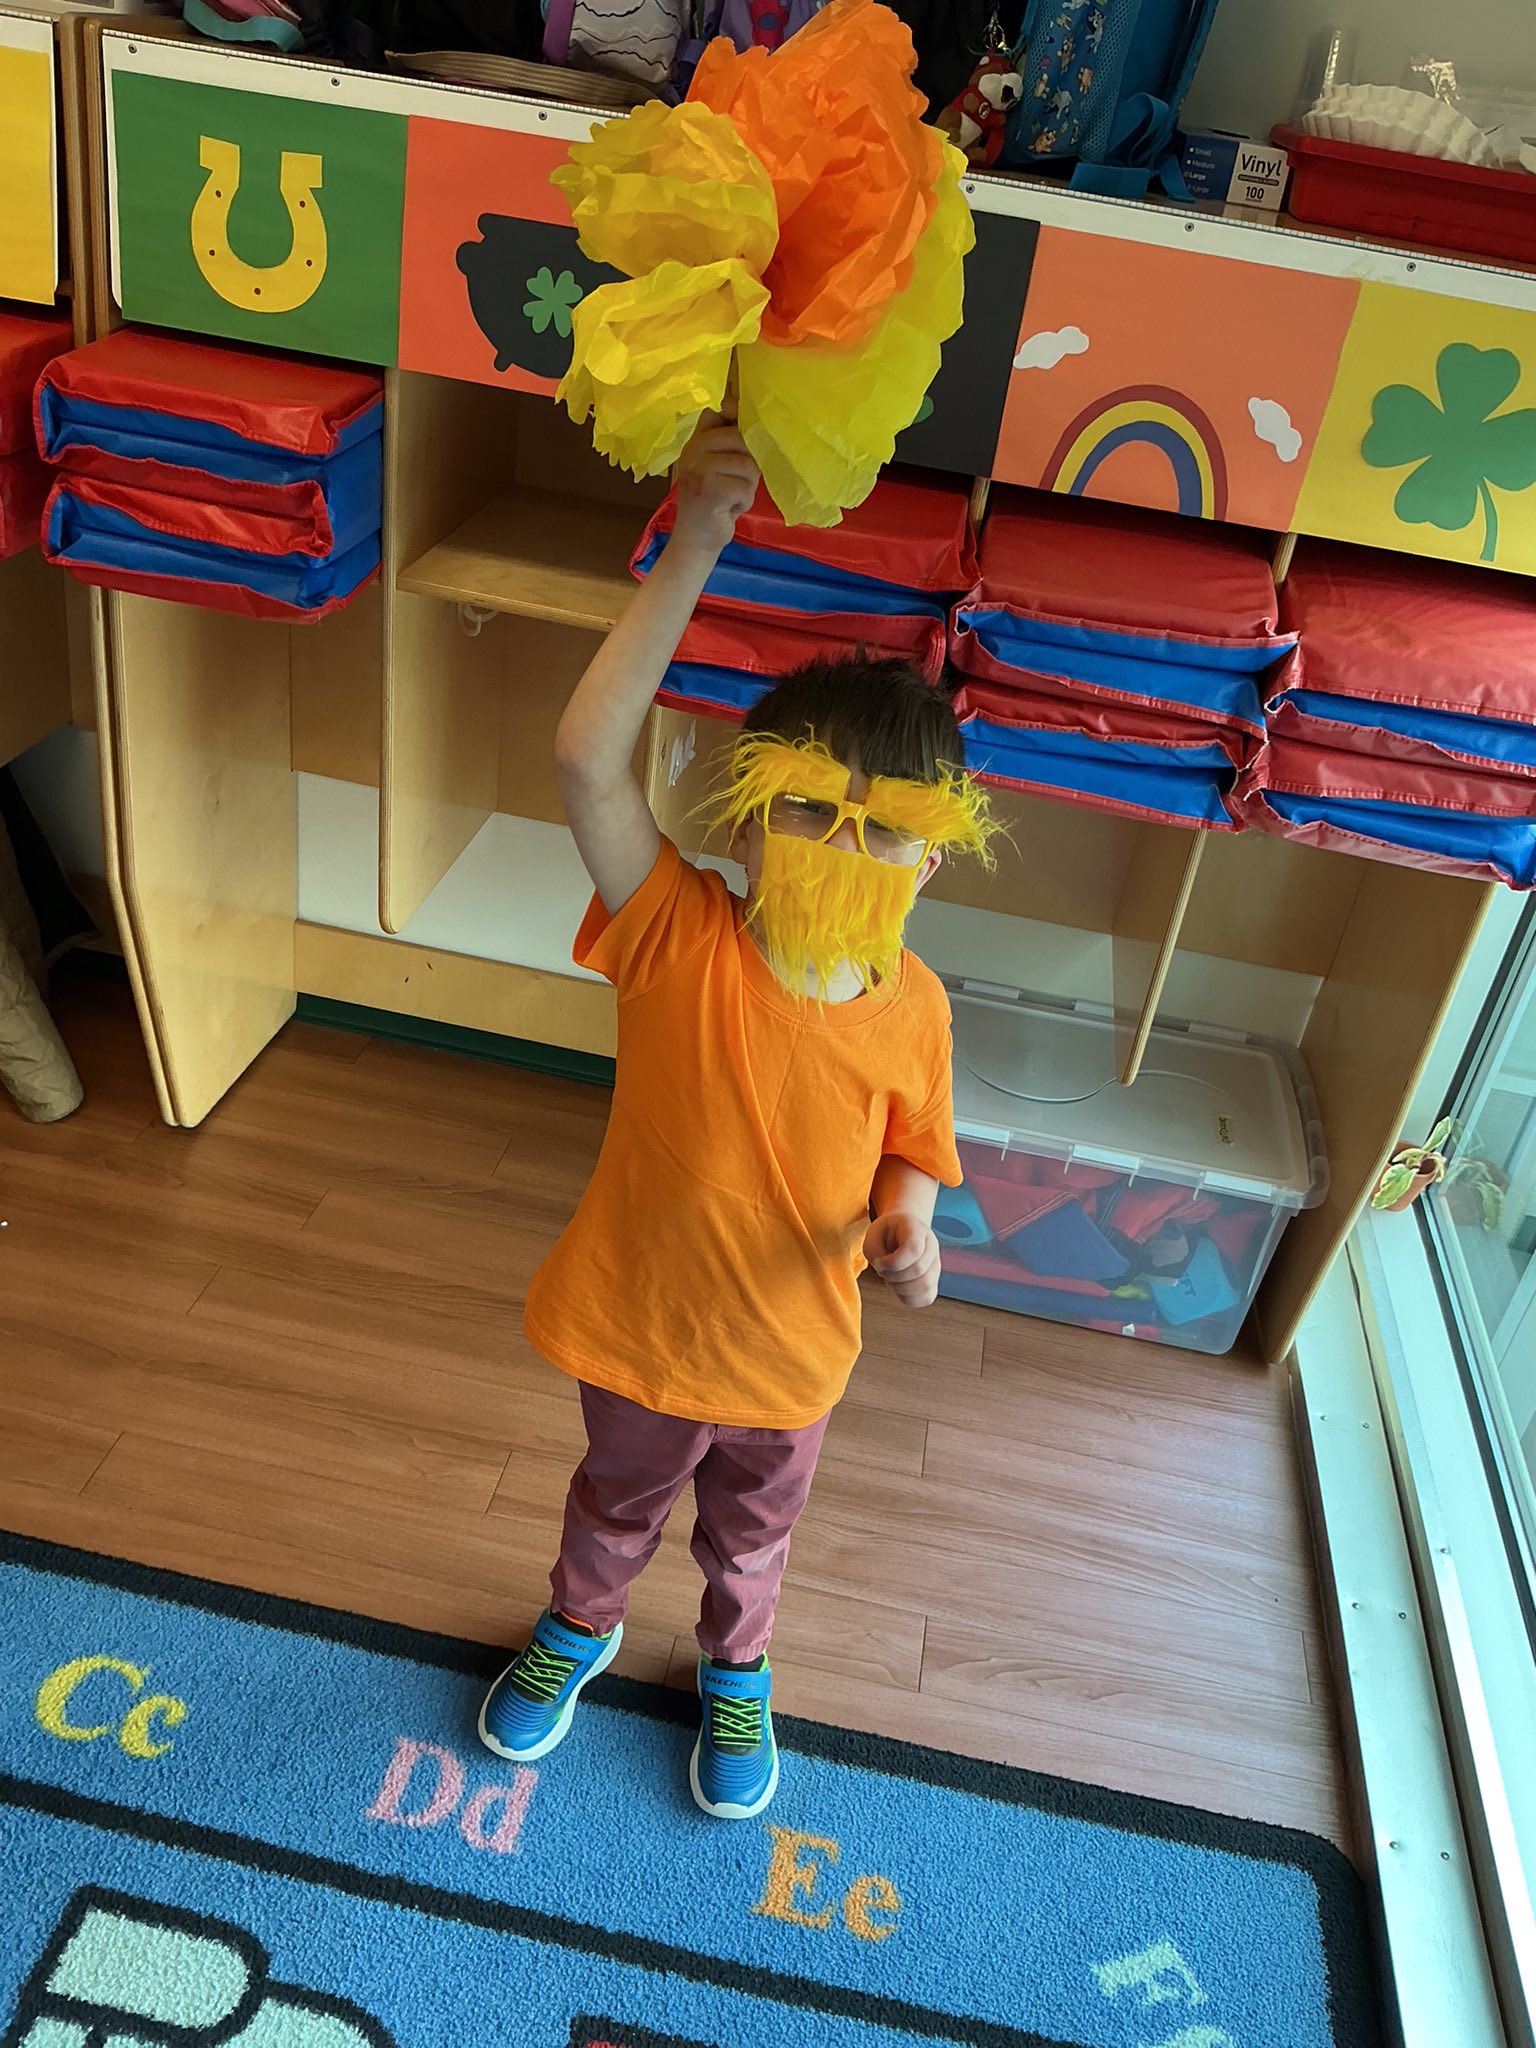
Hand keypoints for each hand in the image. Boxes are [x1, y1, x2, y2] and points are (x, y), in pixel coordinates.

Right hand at [671, 410, 758, 559]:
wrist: (695, 540)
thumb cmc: (713, 502)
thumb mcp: (719, 466)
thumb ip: (729, 441)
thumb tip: (748, 414)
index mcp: (696, 440)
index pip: (719, 412)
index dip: (738, 418)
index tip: (742, 444)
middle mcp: (693, 450)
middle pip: (740, 437)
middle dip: (750, 463)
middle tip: (739, 482)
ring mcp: (699, 469)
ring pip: (747, 465)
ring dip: (748, 486)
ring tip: (733, 497)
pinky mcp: (709, 490)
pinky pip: (745, 488)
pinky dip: (744, 502)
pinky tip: (730, 509)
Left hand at [864, 1211, 941, 1308]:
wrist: (899, 1233)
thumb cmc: (885, 1235)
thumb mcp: (872, 1237)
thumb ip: (875, 1253)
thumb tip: (886, 1271)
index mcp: (916, 1229)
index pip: (913, 1249)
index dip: (892, 1263)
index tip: (879, 1262)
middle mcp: (931, 1245)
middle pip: (919, 1270)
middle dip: (894, 1277)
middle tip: (883, 1272)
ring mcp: (935, 1263)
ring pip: (926, 1286)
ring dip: (901, 1289)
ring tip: (891, 1280)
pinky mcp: (934, 1280)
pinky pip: (927, 1297)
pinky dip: (909, 1298)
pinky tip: (898, 1288)